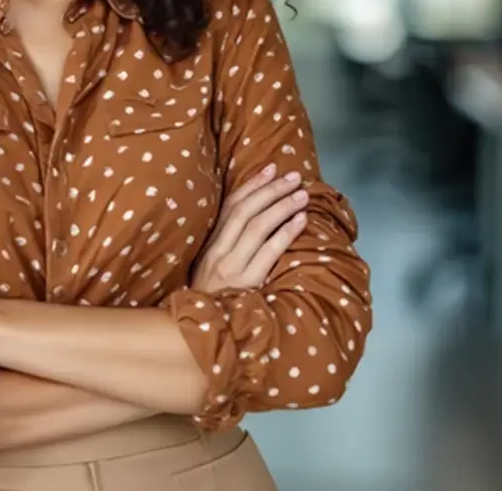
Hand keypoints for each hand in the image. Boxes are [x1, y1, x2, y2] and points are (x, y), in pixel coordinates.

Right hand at [192, 163, 307, 293]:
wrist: (199, 333)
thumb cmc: (210, 302)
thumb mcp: (209, 270)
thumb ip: (225, 247)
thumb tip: (252, 221)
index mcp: (209, 246)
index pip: (231, 207)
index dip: (251, 185)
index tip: (271, 168)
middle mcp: (218, 252)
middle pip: (246, 211)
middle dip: (271, 189)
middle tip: (294, 176)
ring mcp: (232, 267)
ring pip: (259, 227)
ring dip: (282, 206)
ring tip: (302, 194)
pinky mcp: (247, 282)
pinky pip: (269, 251)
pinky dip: (286, 232)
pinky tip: (301, 221)